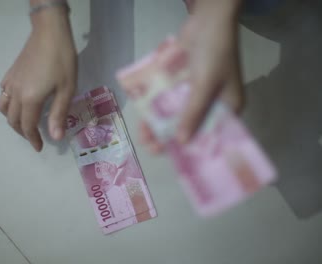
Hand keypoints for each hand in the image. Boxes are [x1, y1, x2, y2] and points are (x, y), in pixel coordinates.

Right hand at [0, 7, 76, 151]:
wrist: (50, 33)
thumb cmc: (62, 61)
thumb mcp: (66, 89)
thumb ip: (59, 114)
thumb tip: (55, 137)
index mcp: (30, 99)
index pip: (27, 126)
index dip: (33, 139)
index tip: (40, 148)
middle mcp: (15, 93)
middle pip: (13, 120)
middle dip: (22, 132)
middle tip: (34, 138)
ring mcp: (10, 82)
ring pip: (3, 108)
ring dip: (12, 119)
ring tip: (25, 123)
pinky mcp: (10, 73)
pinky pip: (3, 94)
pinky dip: (8, 104)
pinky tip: (20, 101)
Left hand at [140, 0, 243, 152]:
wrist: (207, 19)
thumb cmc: (214, 53)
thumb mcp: (205, 85)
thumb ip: (193, 113)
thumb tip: (181, 142)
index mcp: (228, 108)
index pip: (212, 136)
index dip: (195, 150)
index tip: (177, 162)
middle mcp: (211, 104)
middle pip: (191, 127)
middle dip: (172, 139)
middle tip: (154, 149)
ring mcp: (195, 93)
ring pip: (176, 115)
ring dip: (160, 125)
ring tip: (144, 138)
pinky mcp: (181, 83)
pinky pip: (168, 100)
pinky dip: (157, 109)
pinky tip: (143, 120)